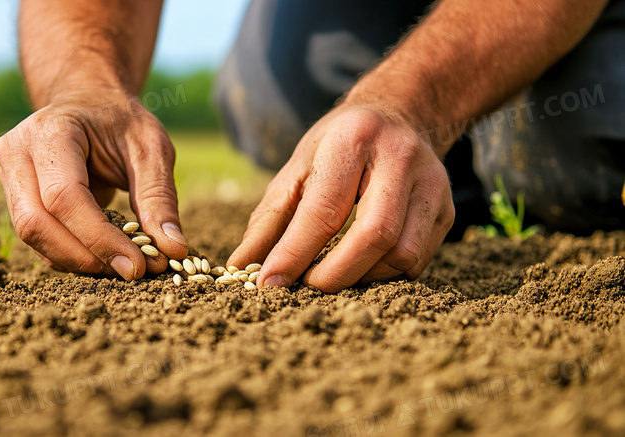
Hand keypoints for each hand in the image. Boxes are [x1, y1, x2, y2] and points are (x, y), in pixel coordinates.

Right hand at [0, 91, 187, 278]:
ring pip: (32, 236)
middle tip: (132, 272)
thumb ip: (159, 197)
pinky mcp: (15, 198)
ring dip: (79, 261)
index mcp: (49, 131)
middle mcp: (16, 152)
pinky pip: (38, 239)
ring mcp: (9, 176)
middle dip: (86, 256)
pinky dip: (72, 255)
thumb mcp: (151, 148)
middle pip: (36, 223)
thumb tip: (174, 249)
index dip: (98, 237)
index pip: (64, 197)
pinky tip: (105, 256)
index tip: (136, 265)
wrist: (87, 101)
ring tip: (123, 265)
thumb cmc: (121, 121)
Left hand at [228, 104, 453, 292]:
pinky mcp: (447, 208)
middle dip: (335, 274)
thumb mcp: (297, 168)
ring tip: (332, 275)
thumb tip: (241, 267)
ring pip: (403, 253)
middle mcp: (400, 157)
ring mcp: (432, 183)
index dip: (295, 253)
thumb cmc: (337, 147)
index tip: (270, 284)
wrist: (399, 115)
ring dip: (362, 277)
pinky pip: (418, 259)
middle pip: (374, 235)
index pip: (324, 209)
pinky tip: (362, 268)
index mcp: (353, 140)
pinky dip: (385, 274)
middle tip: (305, 288)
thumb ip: (269, 219)